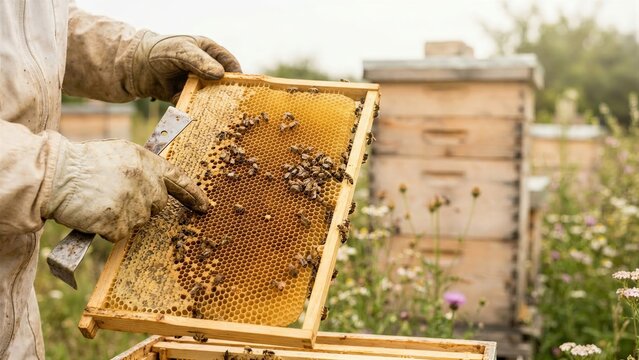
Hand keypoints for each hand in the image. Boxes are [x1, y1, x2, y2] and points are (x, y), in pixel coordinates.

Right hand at [44, 138, 208, 241]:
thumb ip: (143, 169)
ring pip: (139, 221)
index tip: (204, 205)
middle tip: (117, 197)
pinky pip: (120, 233)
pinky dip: (108, 229)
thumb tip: (160, 187)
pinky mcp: (118, 221)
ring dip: (123, 218)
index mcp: (146, 161)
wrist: (56, 175)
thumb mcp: (120, 155)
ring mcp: (132, 202)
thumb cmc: (85, 164)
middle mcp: (145, 181)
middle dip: (142, 206)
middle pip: (157, 205)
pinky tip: (94, 214)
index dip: (193, 194)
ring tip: (101, 202)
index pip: (179, 179)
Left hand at [133, 32, 241, 102]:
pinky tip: (189, 110)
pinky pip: (196, 105)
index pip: (230, 64)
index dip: (238, 76)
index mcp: (210, 53)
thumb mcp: (182, 51)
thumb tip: (220, 75)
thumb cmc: (161, 51)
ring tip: (210, 111)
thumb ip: (200, 62)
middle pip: (223, 83)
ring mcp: (197, 84)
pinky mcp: (187, 96)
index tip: (241, 89)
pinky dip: (194, 109)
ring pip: (211, 97)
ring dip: (210, 104)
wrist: (136, 67)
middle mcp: (206, 69)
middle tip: (229, 105)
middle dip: (226, 94)